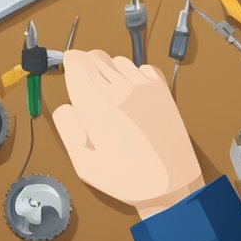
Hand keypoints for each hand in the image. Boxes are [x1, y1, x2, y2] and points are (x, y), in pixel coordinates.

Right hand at [53, 50, 202, 218]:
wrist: (173, 185)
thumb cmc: (130, 179)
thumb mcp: (83, 163)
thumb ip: (66, 127)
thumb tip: (67, 105)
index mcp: (97, 104)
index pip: (77, 60)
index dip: (71, 67)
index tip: (72, 76)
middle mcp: (121, 89)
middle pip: (96, 56)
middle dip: (88, 69)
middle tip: (91, 94)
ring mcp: (144, 87)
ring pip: (117, 60)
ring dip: (111, 73)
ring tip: (114, 101)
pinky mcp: (161, 90)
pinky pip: (140, 68)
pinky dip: (133, 77)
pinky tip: (133, 99)